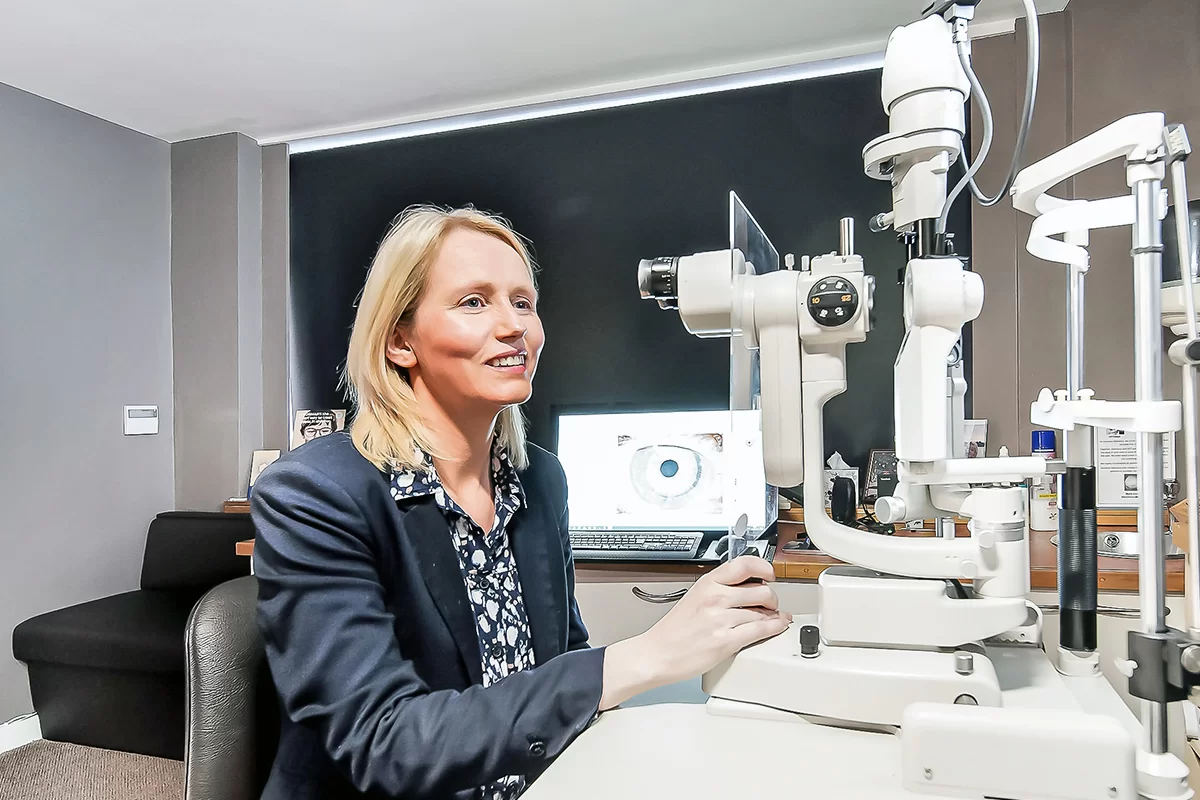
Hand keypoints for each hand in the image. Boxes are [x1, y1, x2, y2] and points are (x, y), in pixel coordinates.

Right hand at [599, 556, 790, 709]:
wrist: (657, 654)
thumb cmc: (674, 630)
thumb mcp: (695, 597)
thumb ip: (721, 589)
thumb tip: (751, 587)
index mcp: (707, 583)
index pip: (745, 564)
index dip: (764, 568)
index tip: (769, 575)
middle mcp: (715, 598)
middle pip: (762, 590)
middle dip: (772, 598)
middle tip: (770, 604)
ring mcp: (721, 619)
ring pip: (764, 612)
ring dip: (773, 616)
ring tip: (772, 619)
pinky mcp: (726, 641)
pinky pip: (761, 630)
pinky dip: (775, 628)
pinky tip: (777, 626)